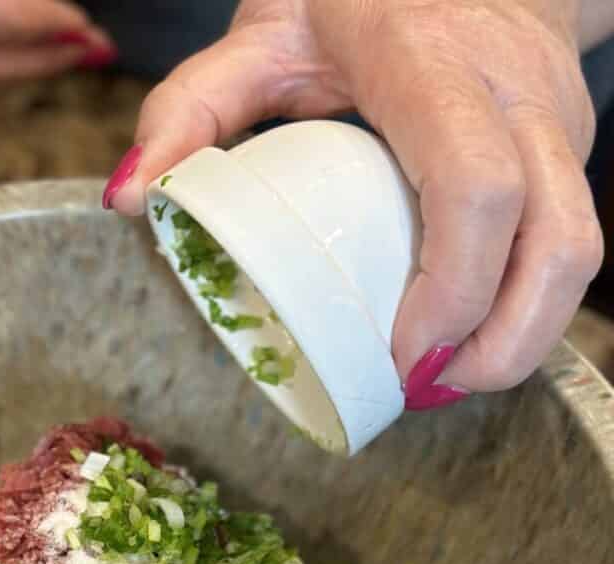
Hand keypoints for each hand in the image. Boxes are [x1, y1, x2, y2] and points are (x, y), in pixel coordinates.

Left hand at [105, 1, 603, 406]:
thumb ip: (188, 109)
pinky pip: (570, 244)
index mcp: (432, 64)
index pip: (474, 188)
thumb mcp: (260, 37)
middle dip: (495, 344)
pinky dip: (525, 310)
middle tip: (421, 391)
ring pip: (581, 253)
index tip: (399, 357)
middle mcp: (517, 92)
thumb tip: (129, 200)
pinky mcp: (567, 148)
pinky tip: (468, 340)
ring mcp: (557, 120)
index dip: (450, 291)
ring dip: (521, 339)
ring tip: (447, 381)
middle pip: (558, 242)